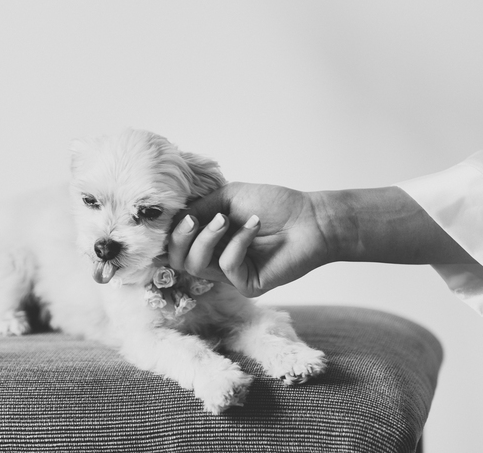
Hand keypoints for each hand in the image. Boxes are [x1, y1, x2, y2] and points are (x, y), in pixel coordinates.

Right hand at [167, 182, 333, 296]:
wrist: (311, 219)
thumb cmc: (273, 205)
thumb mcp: (228, 198)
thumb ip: (199, 208)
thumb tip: (172, 218)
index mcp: (209, 239)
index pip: (175, 244)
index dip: (170, 231)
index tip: (180, 212)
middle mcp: (216, 258)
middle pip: (178, 260)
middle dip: (180, 238)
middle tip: (193, 220)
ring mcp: (231, 274)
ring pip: (197, 265)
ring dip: (207, 237)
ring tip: (226, 219)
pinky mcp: (248, 285)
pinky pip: (228, 267)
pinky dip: (238, 242)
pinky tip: (254, 225)